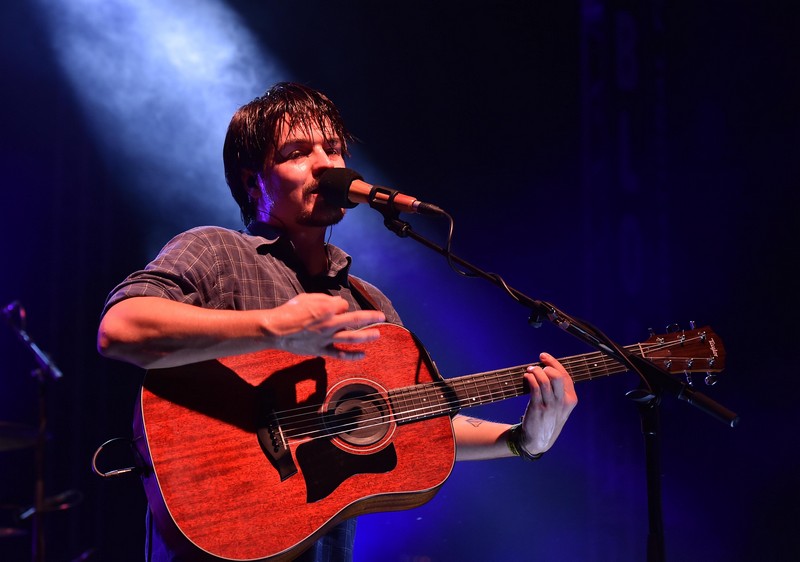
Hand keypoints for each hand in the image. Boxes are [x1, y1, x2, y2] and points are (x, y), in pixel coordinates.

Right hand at [268, 293, 384, 359]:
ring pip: (352, 337)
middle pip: (355, 319)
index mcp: (326, 308)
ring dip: (367, 335)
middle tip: (381, 316)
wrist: (276, 329)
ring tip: (378, 334)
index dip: (341, 306)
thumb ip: (324, 299)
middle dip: (370, 317)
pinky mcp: (321, 349)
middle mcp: (330, 323)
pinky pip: (339, 353)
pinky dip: (352, 355)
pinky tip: (363, 355)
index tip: (336, 308)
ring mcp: (327, 337)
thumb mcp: (307, 297)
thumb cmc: (290, 311)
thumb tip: (337, 304)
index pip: (343, 305)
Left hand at [519, 352, 577, 454]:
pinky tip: (526, 377)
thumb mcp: (561, 407)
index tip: (543, 356)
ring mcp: (550, 405)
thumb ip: (560, 391)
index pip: (565, 375)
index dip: (553, 363)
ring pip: (544, 380)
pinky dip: (530, 378)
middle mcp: (562, 402)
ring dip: (534, 371)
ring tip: (529, 371)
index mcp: (571, 400)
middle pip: (557, 376)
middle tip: (536, 367)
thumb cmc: (548, 419)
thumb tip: (548, 369)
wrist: (538, 440)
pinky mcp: (538, 408)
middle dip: (545, 366)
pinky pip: (534, 387)